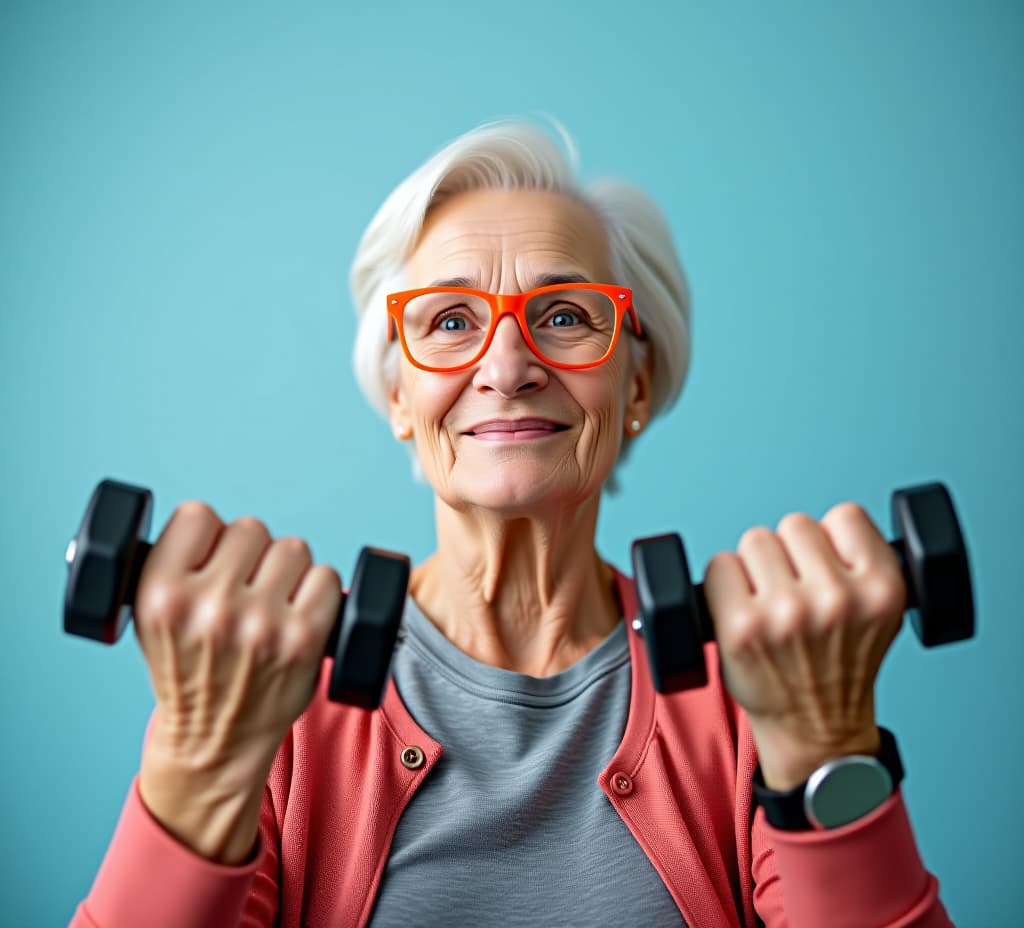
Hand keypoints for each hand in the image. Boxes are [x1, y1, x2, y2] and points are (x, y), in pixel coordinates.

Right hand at [134, 501, 341, 861]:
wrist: (213, 744)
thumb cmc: (187, 671)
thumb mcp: (150, 619)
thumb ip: (170, 566)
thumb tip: (204, 519)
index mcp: (161, 594)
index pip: (197, 515)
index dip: (209, 534)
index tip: (211, 557)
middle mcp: (209, 606)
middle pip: (251, 528)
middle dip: (251, 555)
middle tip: (243, 590)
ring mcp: (260, 624)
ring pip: (292, 548)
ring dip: (287, 571)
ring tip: (271, 603)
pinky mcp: (303, 640)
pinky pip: (326, 578)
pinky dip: (319, 592)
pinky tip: (299, 614)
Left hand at [703, 502, 905, 789]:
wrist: (816, 731)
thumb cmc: (839, 666)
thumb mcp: (880, 612)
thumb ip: (860, 562)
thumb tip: (821, 522)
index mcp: (882, 589)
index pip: (846, 515)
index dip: (831, 539)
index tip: (827, 566)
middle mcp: (837, 599)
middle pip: (794, 524)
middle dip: (790, 555)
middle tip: (795, 594)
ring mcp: (787, 613)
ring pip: (756, 540)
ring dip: (755, 567)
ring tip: (769, 605)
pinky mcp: (742, 628)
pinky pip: (720, 566)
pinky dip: (723, 584)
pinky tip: (742, 612)